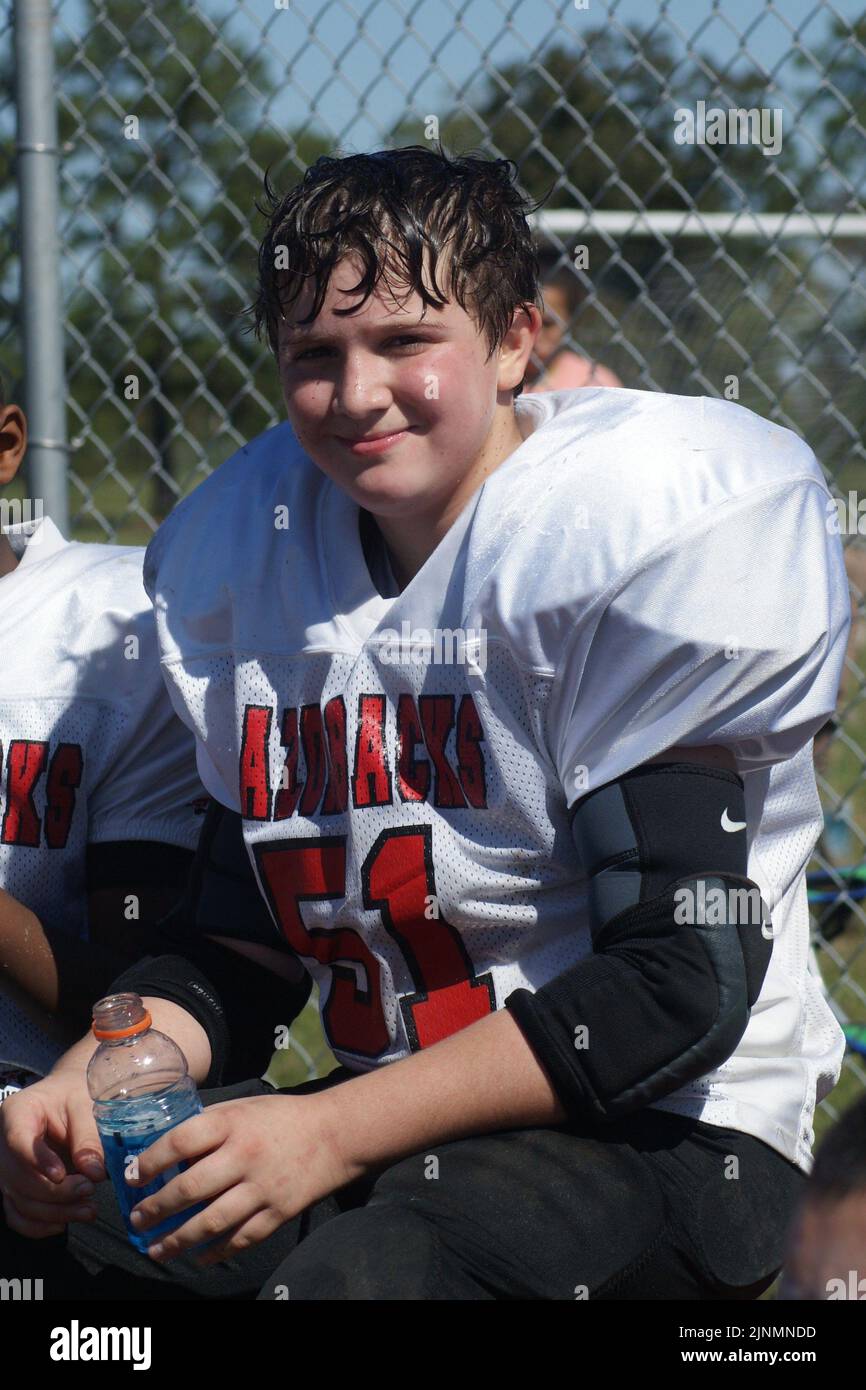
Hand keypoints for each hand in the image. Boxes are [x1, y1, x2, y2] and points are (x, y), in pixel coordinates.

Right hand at [0, 1074, 105, 1237]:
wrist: (68, 1096)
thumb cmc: (75, 1094)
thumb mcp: (85, 1105)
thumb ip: (88, 1137)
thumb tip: (94, 1174)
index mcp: (17, 1112)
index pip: (18, 1141)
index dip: (38, 1162)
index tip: (62, 1174)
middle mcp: (3, 1143)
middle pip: (19, 1177)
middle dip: (56, 1192)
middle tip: (89, 1190)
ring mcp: (5, 1168)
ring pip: (19, 1201)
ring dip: (54, 1213)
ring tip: (87, 1210)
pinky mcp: (14, 1186)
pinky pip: (17, 1214)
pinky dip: (38, 1225)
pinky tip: (64, 1222)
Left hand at [126, 1092, 354, 1266]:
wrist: (336, 1134)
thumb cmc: (282, 1117)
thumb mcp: (243, 1107)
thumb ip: (209, 1126)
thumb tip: (169, 1152)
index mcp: (232, 1124)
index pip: (180, 1142)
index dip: (151, 1162)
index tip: (133, 1177)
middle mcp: (245, 1156)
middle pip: (190, 1188)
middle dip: (156, 1209)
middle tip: (137, 1220)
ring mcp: (262, 1188)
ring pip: (210, 1222)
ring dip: (177, 1239)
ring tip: (155, 1249)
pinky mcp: (279, 1212)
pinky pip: (240, 1238)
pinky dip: (215, 1252)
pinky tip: (197, 1257)